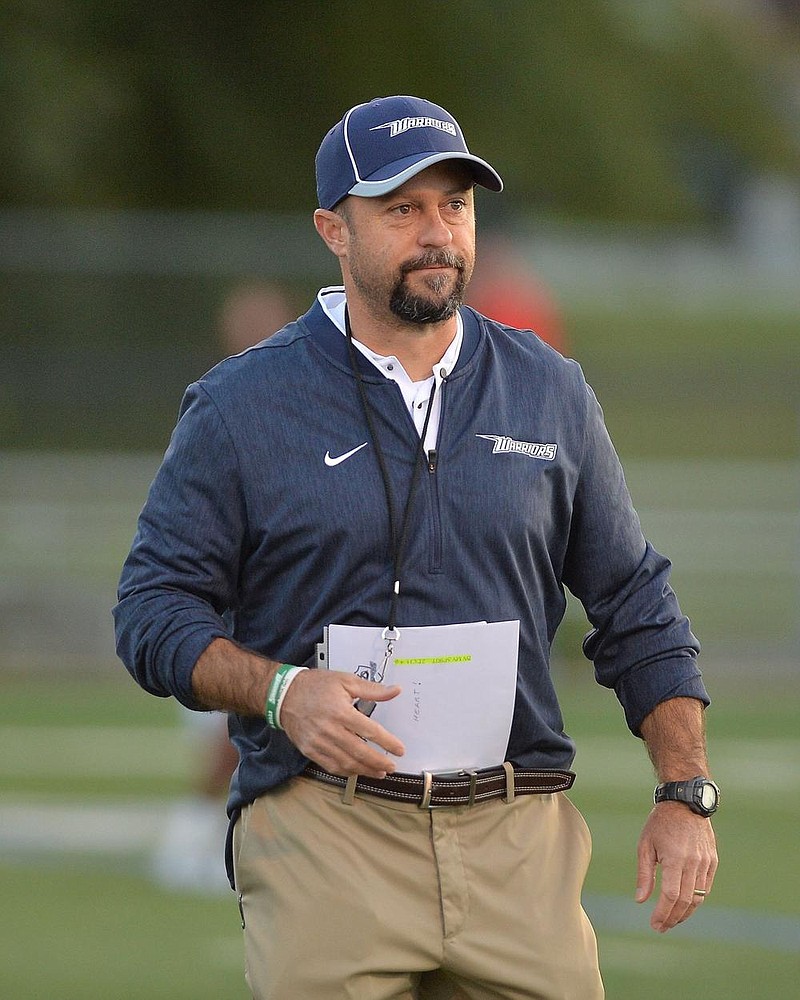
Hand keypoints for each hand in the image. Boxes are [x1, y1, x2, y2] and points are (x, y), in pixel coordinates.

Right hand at [279, 669, 404, 777]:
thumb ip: (372, 689)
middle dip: (379, 762)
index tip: (399, 750)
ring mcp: (318, 743)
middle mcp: (330, 730)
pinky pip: (331, 766)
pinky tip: (357, 771)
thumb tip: (395, 691)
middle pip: (360, 752)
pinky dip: (346, 772)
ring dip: (365, 770)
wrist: (284, 694)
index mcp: (341, 711)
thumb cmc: (316, 685)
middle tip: (392, 766)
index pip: (370, 731)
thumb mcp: (345, 680)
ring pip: (346, 763)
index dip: (387, 742)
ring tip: (379, 772)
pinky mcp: (309, 750)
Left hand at [635, 802, 717, 932]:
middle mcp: (693, 862)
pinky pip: (706, 887)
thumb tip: (640, 900)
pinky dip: (695, 900)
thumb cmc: (660, 823)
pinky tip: (684, 906)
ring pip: (698, 898)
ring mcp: (706, 862)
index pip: (671, 895)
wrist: (685, 802)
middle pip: (685, 901)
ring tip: (671, 920)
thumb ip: (645, 874)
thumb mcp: (645, 845)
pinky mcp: (712, 861)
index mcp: (675, 858)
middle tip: (661, 927)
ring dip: (685, 913)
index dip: (663, 913)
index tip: (654, 924)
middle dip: (673, 918)